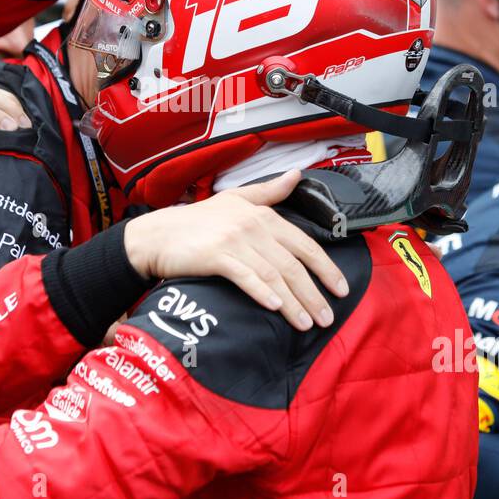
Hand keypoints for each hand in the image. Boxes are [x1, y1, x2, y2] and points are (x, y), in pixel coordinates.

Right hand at [123, 170, 350, 331]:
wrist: (157, 235)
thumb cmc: (196, 221)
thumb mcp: (235, 199)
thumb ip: (269, 192)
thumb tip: (297, 175)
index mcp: (262, 215)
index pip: (304, 244)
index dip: (326, 268)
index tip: (341, 289)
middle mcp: (252, 225)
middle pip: (293, 264)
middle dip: (314, 293)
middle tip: (327, 317)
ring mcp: (234, 240)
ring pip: (274, 274)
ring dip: (294, 302)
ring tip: (307, 323)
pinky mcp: (216, 256)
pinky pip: (246, 277)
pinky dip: (263, 292)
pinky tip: (276, 308)